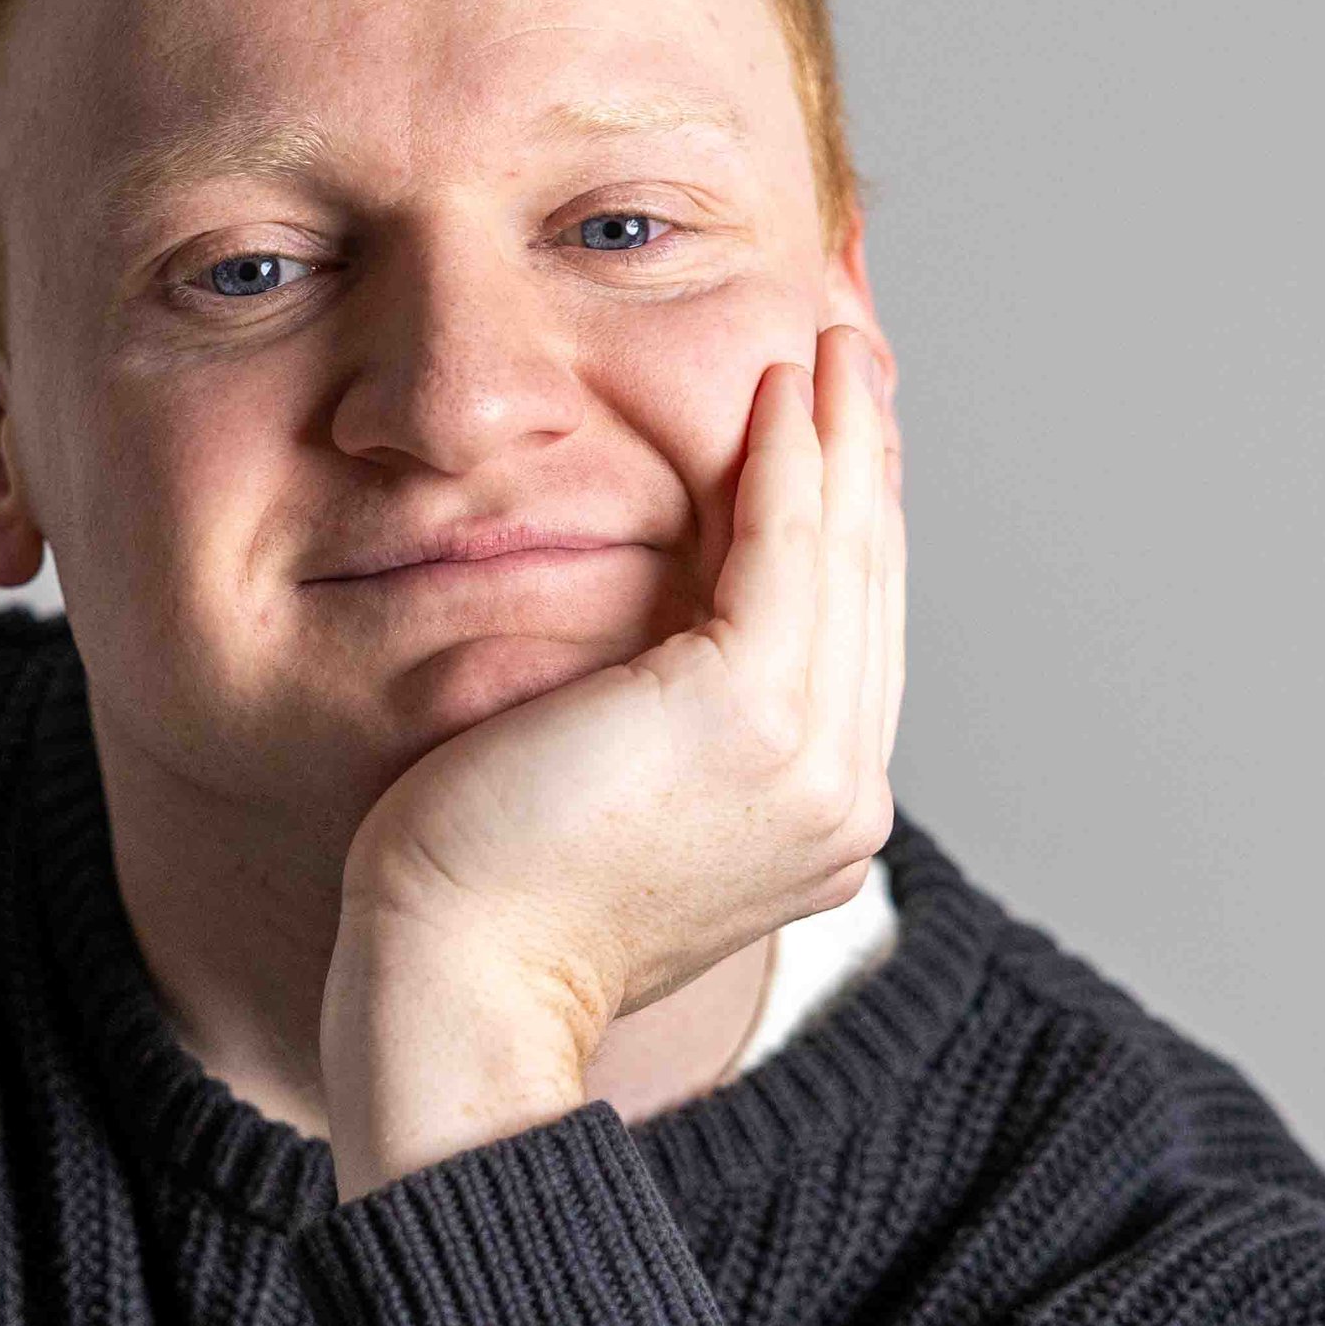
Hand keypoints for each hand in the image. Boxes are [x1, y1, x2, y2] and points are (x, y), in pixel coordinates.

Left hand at [335, 322, 905, 1079]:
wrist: (459, 979)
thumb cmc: (497, 900)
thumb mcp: (620, 808)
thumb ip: (679, 741)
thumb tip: (667, 668)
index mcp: (818, 824)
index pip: (847, 642)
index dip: (851, 526)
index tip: (839, 436)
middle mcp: (839, 797)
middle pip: (865, 589)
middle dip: (865, 462)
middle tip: (851, 361)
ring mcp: (808, 761)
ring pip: (841, 558)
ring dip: (840, 435)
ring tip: (826, 346)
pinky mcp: (746, 711)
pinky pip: (784, 551)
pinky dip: (788, 459)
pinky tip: (776, 390)